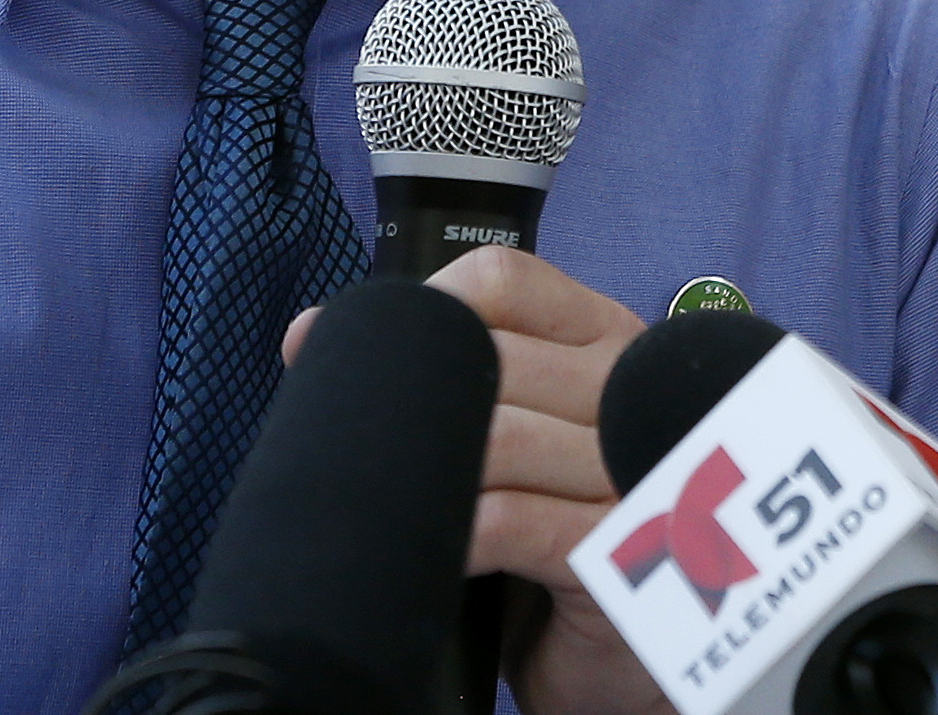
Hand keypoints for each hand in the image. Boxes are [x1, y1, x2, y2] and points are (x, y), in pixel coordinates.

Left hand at [290, 247, 659, 714]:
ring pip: (500, 435)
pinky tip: (432, 552)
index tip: (356, 352)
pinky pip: (509, 521)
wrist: (617, 657)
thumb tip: (308, 334)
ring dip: (427, 471)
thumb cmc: (553, 535)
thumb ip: (446, 378)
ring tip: (388, 504)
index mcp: (605, 340)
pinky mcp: (615, 550)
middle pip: (494, 356)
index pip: (506, 280)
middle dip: (405, 400)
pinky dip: (454, 534)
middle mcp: (628, 390)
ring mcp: (630, 469)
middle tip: (354, 449)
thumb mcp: (516, 439)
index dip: (421, 305)